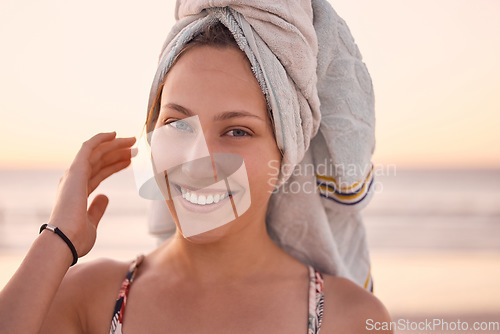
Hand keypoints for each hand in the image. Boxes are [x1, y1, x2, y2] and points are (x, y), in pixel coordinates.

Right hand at [47, 132, 135, 257]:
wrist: (65, 240)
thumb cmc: (76, 238)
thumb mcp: (92, 222)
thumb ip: (97, 208)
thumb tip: (105, 197)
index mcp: (77, 193)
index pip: (98, 174)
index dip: (114, 166)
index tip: (129, 161)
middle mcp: (74, 181)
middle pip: (99, 161)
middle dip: (117, 153)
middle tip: (134, 148)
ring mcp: (74, 175)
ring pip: (96, 153)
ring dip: (114, 145)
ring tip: (132, 141)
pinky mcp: (76, 171)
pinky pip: (88, 148)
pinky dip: (100, 139)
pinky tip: (113, 134)